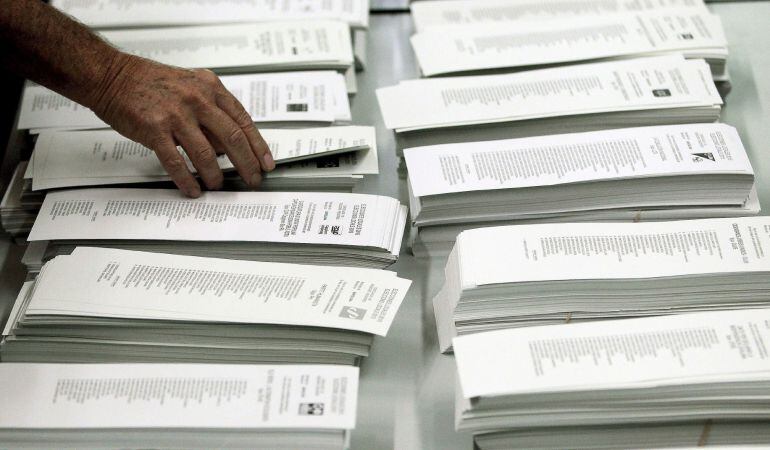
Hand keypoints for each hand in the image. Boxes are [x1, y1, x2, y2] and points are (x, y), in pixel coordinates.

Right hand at [90, 54, 274, 196]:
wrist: (112, 75)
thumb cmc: (151, 82)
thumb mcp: (191, 85)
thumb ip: (212, 111)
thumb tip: (229, 144)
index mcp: (210, 87)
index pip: (243, 120)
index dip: (258, 145)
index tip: (266, 163)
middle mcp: (197, 99)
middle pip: (232, 138)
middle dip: (246, 164)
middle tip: (252, 180)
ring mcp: (176, 114)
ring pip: (207, 154)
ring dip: (215, 175)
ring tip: (218, 185)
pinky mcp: (155, 129)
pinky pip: (177, 162)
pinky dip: (187, 180)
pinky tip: (193, 188)